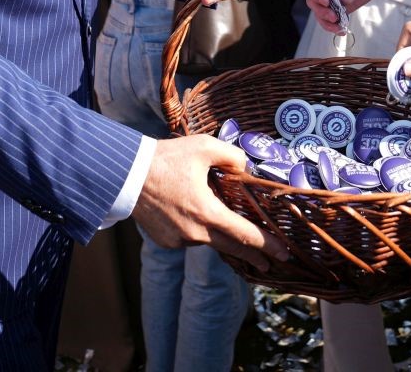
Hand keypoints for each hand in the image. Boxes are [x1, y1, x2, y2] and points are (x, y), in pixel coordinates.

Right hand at [133, 135, 289, 270]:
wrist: (125, 175)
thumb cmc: (166, 158)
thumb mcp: (204, 147)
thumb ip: (232, 156)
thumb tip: (245, 168)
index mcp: (207, 213)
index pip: (245, 235)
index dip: (267, 245)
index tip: (284, 254)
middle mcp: (195, 233)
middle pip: (232, 249)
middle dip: (254, 256)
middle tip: (269, 262)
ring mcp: (178, 240)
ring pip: (208, 239)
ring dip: (219, 234)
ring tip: (224, 222)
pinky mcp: (165, 242)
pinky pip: (189, 238)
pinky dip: (196, 230)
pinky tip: (191, 214)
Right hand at [302, 0, 393, 30]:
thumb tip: (342, 1)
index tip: (326, 2)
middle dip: (321, 10)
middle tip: (334, 17)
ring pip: (319, 10)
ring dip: (325, 20)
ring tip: (338, 26)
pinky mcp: (341, 4)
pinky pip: (332, 16)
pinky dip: (334, 25)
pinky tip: (341, 29)